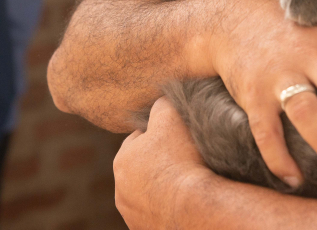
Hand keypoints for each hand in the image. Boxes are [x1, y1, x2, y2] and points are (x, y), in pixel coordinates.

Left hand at [114, 97, 210, 228]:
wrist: (195, 207)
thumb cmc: (182, 158)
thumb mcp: (170, 115)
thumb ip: (161, 104)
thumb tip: (160, 100)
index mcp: (121, 160)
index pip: (139, 140)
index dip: (160, 135)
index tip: (178, 136)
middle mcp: (121, 191)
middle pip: (144, 169)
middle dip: (160, 163)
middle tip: (186, 159)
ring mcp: (134, 215)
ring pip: (151, 193)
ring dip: (165, 187)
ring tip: (188, 181)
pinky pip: (161, 213)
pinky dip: (171, 207)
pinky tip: (187, 200)